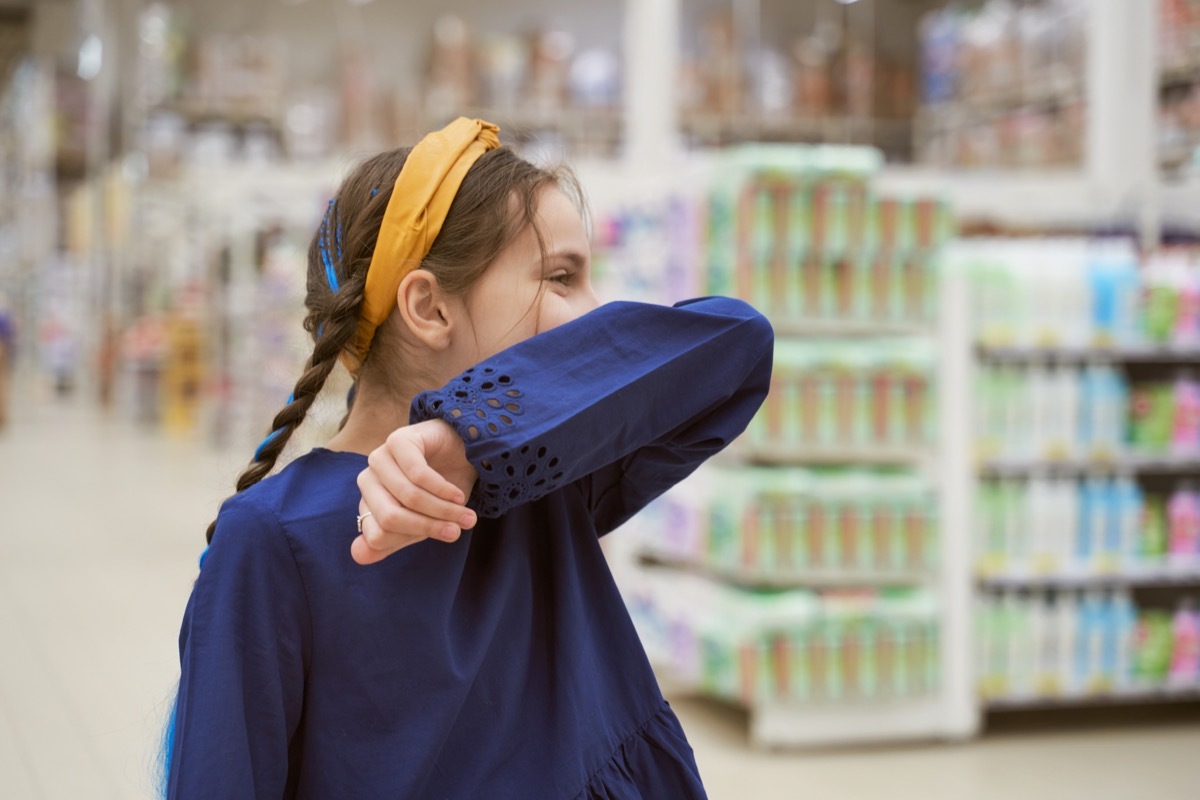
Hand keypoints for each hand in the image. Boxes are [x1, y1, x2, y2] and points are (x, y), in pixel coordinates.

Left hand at [352, 419, 478, 564]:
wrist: (463, 454)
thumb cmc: (441, 491)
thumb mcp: (421, 522)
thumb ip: (393, 540)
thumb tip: (357, 556)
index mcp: (368, 503)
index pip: (377, 536)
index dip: (413, 539)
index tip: (441, 537)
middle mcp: (367, 480)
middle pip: (390, 518)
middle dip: (429, 526)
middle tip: (457, 530)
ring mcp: (380, 458)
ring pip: (409, 497)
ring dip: (443, 509)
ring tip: (466, 515)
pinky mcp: (398, 440)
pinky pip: (419, 475)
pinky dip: (443, 490)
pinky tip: (458, 495)